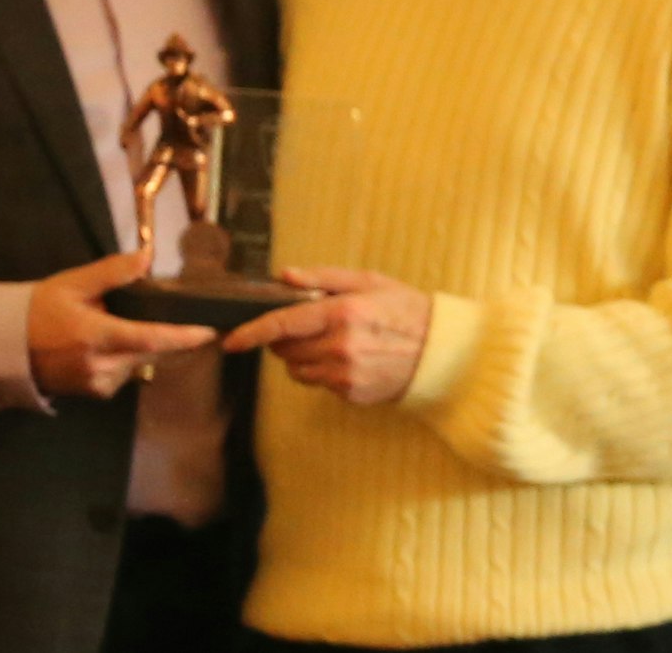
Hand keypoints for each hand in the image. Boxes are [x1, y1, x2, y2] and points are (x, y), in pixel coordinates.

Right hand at [29, 250, 214, 398]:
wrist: (7, 347)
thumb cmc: (41, 308)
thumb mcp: (74, 283)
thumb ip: (112, 272)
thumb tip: (147, 257)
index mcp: (97, 336)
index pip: (150, 339)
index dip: (183, 338)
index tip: (210, 333)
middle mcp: (101, 366)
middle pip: (151, 352)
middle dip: (168, 338)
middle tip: (168, 318)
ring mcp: (98, 384)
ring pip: (139, 363)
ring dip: (141, 345)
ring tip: (117, 325)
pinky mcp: (95, 394)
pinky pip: (125, 374)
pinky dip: (126, 357)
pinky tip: (109, 344)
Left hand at [223, 267, 431, 404]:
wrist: (441, 352)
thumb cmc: (404, 309)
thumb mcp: (367, 281)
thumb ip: (322, 277)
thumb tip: (284, 276)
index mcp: (342, 313)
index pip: (282, 324)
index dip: (251, 333)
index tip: (230, 341)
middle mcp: (340, 346)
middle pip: (284, 349)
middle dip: (284, 337)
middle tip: (307, 324)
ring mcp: (345, 375)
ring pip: (297, 369)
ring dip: (300, 356)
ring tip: (330, 341)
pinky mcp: (351, 394)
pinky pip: (318, 383)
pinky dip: (321, 371)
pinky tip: (347, 358)